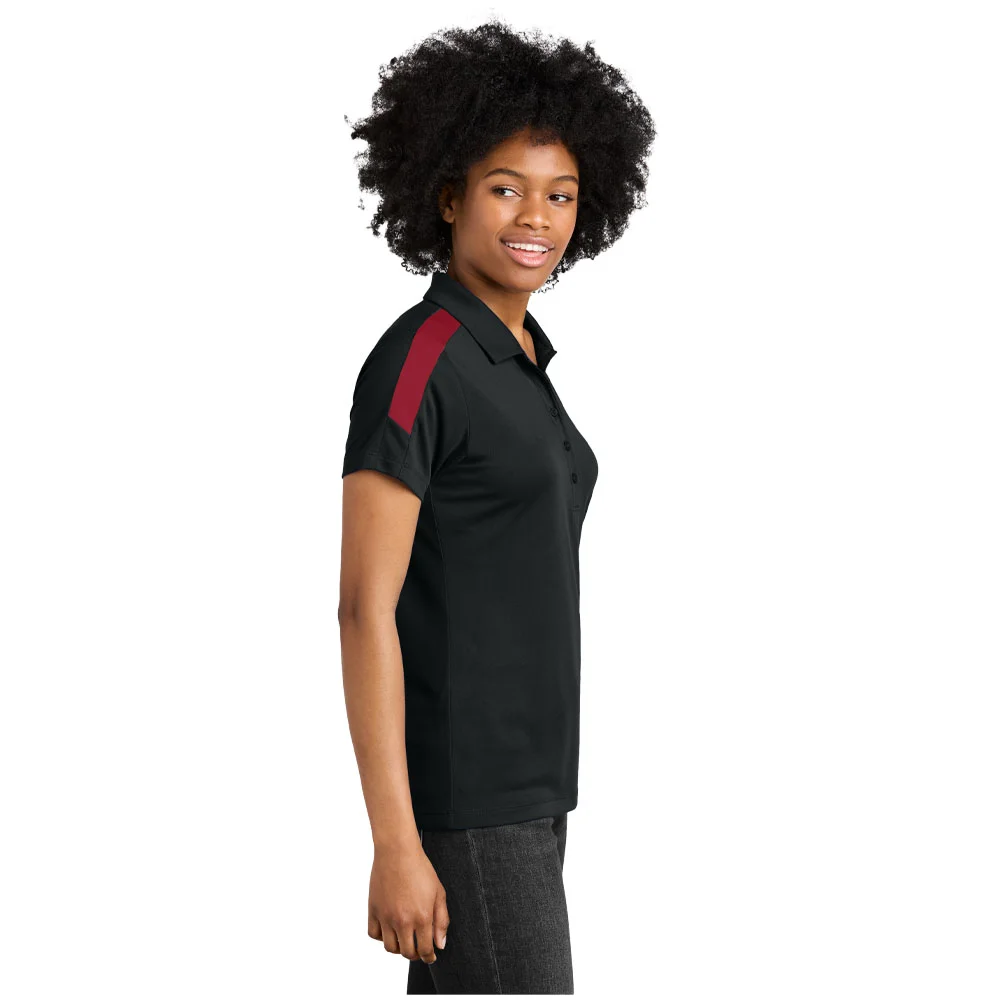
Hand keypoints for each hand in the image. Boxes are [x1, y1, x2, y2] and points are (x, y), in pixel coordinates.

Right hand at [368, 840, 448, 963]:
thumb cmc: (420, 869)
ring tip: (404, 939)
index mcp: (422, 917)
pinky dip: (381, 936)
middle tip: (418, 948)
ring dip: (398, 948)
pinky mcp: (373, 910)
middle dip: (415, 954)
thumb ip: (441, 920)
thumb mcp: (438, 893)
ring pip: (390, 947)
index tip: (430, 956)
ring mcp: (386, 916)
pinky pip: (374, 934)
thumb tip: (440, 944)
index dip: (429, 956)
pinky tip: (389, 929)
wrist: (397, 851)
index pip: (424, 950)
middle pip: (407, 952)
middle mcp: (403, 921)